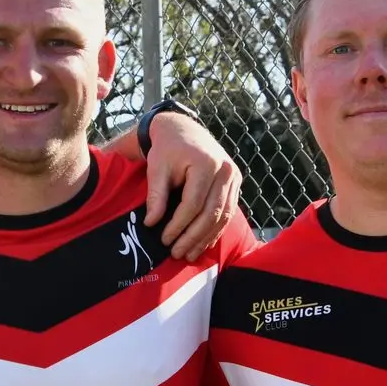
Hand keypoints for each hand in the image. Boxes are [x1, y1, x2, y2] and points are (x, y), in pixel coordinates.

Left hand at [144, 113, 241, 259]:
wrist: (183, 130)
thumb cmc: (167, 149)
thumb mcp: (156, 168)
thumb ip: (156, 196)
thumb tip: (151, 223)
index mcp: (205, 163)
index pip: (193, 203)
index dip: (179, 225)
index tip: (164, 240)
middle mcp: (225, 170)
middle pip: (211, 213)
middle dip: (193, 237)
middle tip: (177, 253)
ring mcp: (234, 177)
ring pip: (223, 216)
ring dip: (206, 238)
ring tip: (190, 255)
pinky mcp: (236, 183)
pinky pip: (228, 212)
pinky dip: (215, 230)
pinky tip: (202, 243)